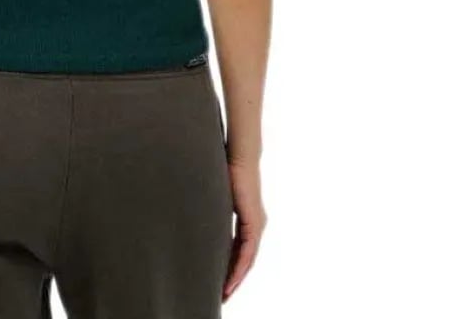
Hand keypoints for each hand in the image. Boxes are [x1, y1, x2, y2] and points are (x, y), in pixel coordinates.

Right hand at [222, 159, 266, 302]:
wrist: (240, 157)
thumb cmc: (226, 170)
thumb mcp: (217, 197)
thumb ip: (212, 209)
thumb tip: (195, 215)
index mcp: (247, 220)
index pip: (239, 251)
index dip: (230, 268)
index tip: (219, 283)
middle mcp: (255, 226)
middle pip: (245, 260)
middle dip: (233, 279)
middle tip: (221, 296)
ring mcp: (257, 225)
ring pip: (248, 260)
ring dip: (236, 278)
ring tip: (225, 293)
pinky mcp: (254, 223)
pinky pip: (248, 252)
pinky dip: (240, 267)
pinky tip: (231, 279)